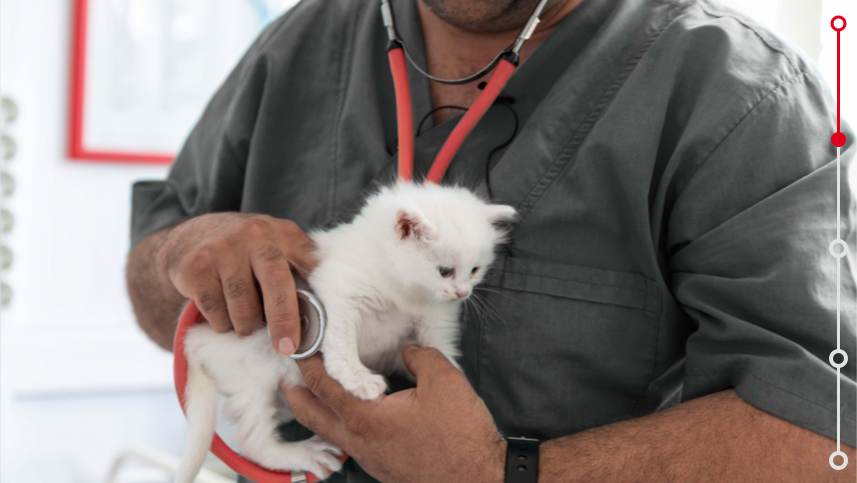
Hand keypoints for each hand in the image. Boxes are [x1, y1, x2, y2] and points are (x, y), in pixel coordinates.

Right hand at [156, 213, 316, 354]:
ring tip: (245, 321)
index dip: (320, 293)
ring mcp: (223, 250)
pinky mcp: (197, 268)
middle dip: (284, 320)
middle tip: (287, 347)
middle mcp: (254, 235)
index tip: (322, 325)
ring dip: (246, 326)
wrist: (188, 238)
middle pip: (277, 282)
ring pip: (244, 308)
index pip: (311, 263)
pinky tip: (223, 313)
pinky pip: (217, 313)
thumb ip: (299, 269)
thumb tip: (322, 314)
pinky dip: (223, 324)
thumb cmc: (244, 252)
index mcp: (283, 233)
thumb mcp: (275, 247)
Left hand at [281, 346, 506, 482]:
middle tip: (288, 377)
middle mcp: (360, 442)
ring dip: (318, 411)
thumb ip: (419, 356)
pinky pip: (351, 444)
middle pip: (313, 416)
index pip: (323, 387)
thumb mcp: (443, 380)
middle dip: (297, 394)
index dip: (308, 364)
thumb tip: (408, 350)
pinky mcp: (384, 468)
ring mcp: (371, 459)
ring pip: (331, 433)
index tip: (301, 348)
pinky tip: (355, 415)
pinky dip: (340, 425)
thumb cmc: (460, 435)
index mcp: (365, 418)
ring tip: (315, 393)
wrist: (478, 479)